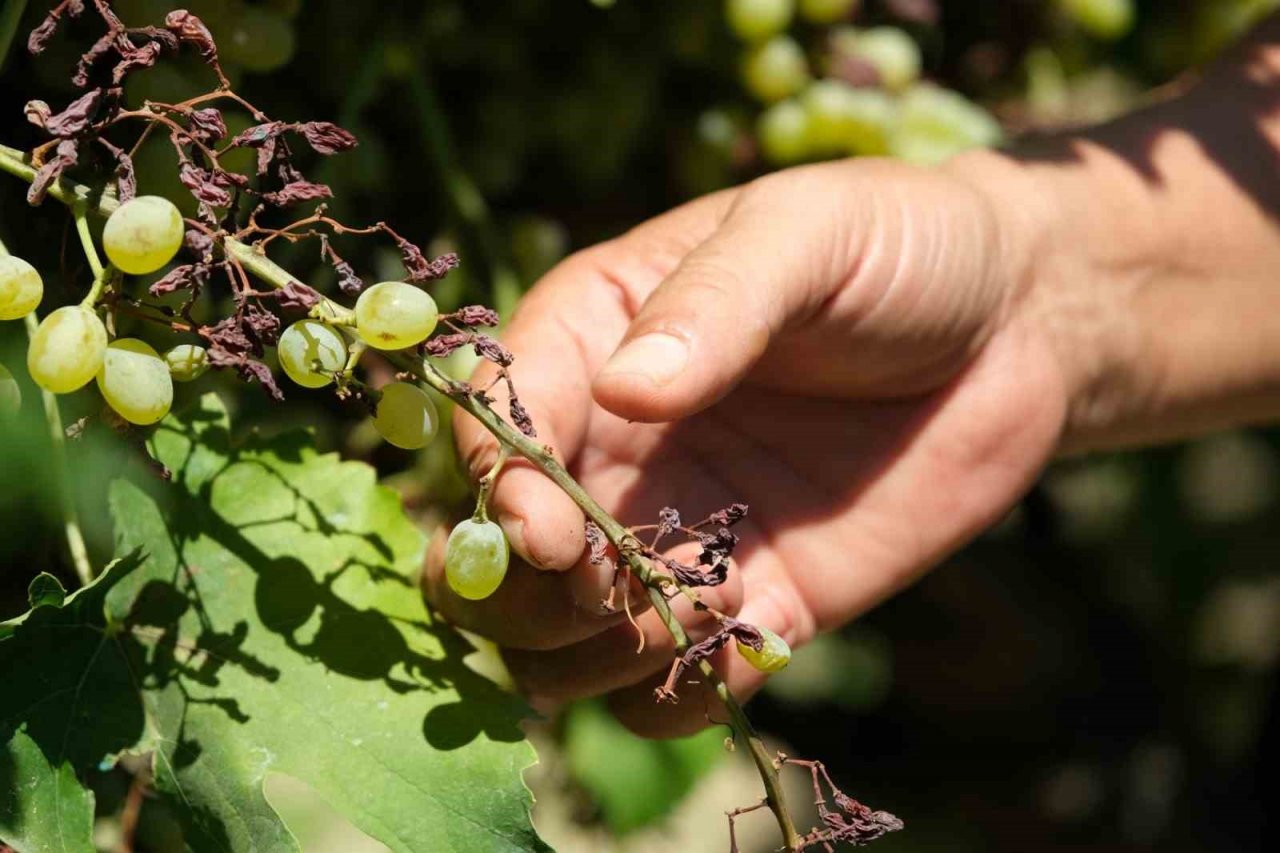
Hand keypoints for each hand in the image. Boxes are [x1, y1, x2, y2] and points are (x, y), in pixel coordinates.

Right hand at [423, 153, 1070, 736]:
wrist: (1015, 326)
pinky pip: (666, 690)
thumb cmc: (897, 247)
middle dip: (528, 595)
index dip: (500, 489)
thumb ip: (714, 306)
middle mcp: (612, 448)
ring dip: (599, 653)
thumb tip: (625, 391)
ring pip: (562, 645)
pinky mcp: (750, 604)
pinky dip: (680, 690)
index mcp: (593, 339)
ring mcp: (673, 535)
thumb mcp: (805, 236)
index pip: (495, 426)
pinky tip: (745, 635)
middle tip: (609, 584)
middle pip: (497, 559)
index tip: (548, 533)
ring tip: (701, 606)